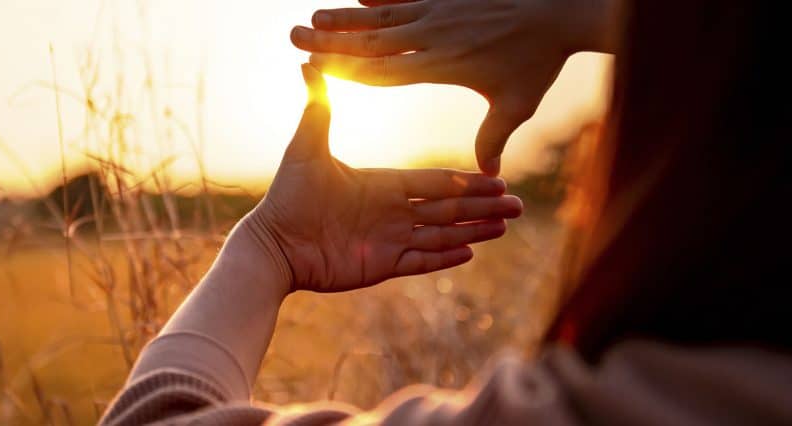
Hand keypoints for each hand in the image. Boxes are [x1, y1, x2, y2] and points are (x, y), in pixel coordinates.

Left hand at [243, 64, 522, 292]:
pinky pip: (421, 261)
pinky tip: (471, 253)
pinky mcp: (381, 265)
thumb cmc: (287, 197)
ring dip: (473, 230)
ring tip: (505, 227)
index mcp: (382, 184)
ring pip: (441, 234)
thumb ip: (318, 110)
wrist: (274, 244)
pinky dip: (445, 258)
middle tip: (518, 205)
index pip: (434, 182)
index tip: (496, 178)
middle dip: (483, 206)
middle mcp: (391, 211)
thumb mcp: (306, 149)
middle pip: (447, 208)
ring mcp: (388, 239)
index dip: (466, 181)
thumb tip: (309, 65)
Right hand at [290, 0, 608, 175]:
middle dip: (331, 39)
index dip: (345, 69)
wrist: (561, 8)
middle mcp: (434, 36)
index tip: (313, 68)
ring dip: (347, 16)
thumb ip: (495, 135)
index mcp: (443, 65)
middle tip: (296, 35)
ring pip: (382, 15)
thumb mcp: (517, 103)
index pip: (382, 71)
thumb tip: (489, 173)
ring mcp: (439, 10)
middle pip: (371, 40)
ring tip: (315, 16)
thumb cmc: (540, 60)